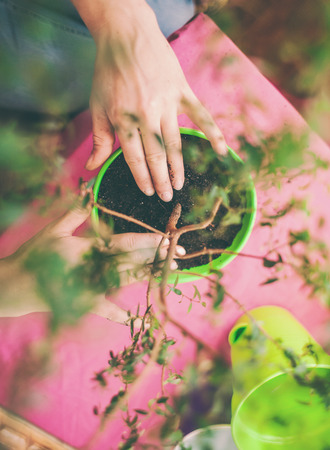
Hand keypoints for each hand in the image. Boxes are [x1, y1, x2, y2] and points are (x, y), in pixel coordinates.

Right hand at [0, 203, 183, 323]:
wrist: (18, 285)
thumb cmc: (35, 254)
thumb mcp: (54, 230)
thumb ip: (75, 213)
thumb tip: (88, 192)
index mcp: (88, 248)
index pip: (123, 242)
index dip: (146, 240)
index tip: (166, 237)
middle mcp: (94, 268)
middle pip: (132, 262)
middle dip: (156, 257)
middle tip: (179, 253)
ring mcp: (91, 288)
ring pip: (127, 281)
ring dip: (150, 276)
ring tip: (171, 272)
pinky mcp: (85, 303)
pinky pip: (108, 311)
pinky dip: (123, 315)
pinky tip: (142, 321)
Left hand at [83, 0, 226, 200]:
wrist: (126, 36)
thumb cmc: (109, 72)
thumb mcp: (97, 106)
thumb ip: (99, 139)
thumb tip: (92, 167)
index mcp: (123, 119)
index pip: (134, 158)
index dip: (142, 178)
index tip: (148, 192)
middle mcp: (145, 115)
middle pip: (156, 155)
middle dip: (161, 179)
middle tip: (166, 197)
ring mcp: (166, 103)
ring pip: (175, 142)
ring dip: (178, 166)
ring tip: (180, 184)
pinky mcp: (182, 91)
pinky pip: (201, 115)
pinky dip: (213, 133)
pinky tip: (221, 150)